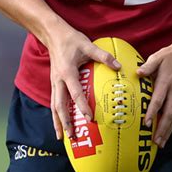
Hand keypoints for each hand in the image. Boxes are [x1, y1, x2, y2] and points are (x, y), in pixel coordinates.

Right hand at [46, 24, 120, 140]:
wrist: (53, 34)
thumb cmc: (71, 40)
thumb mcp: (88, 45)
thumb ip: (103, 56)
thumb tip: (119, 66)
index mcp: (68, 72)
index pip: (75, 93)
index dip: (82, 106)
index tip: (89, 118)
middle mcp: (59, 80)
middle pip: (60, 105)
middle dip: (65, 122)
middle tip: (72, 136)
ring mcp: (55, 82)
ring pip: (54, 106)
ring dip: (58, 122)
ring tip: (62, 136)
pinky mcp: (54, 82)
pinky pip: (55, 101)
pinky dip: (57, 113)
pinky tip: (60, 122)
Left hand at [137, 42, 171, 147]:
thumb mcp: (158, 56)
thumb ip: (148, 66)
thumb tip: (138, 73)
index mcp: (166, 81)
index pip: (158, 99)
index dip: (152, 112)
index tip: (146, 123)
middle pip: (169, 113)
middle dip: (162, 129)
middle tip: (156, 141)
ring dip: (169, 130)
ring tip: (162, 142)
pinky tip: (170, 130)